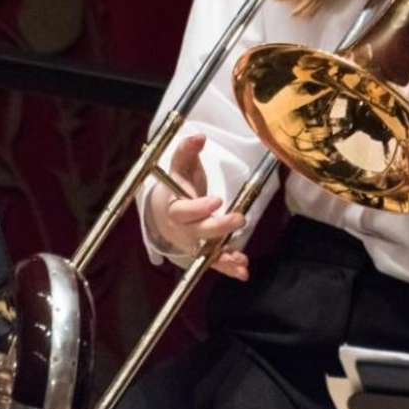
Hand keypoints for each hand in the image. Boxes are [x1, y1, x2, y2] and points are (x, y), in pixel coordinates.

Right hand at [144, 133, 249, 279]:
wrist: (164, 211)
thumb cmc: (177, 185)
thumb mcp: (181, 167)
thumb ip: (187, 152)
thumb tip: (198, 136)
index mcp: (174, 207)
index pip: (183, 210)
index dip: (198, 207)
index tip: (216, 200)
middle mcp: (182, 229)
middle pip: (198, 232)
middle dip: (218, 228)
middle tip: (240, 219)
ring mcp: (193, 242)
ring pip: (206, 252)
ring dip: (224, 257)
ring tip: (241, 260)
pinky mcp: (203, 251)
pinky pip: (214, 262)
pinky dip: (228, 267)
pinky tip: (244, 272)